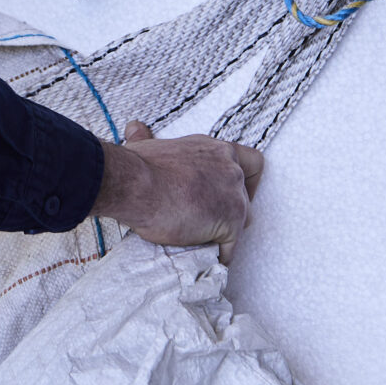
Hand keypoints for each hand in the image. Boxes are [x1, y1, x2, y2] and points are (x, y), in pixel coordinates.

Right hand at [93, 120, 260, 256]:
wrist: (137, 185)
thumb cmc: (139, 166)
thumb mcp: (147, 145)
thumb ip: (147, 138)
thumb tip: (134, 127)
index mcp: (215, 149)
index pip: (250, 162)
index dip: (245, 181)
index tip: (229, 192)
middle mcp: (231, 168)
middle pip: (246, 196)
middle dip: (231, 210)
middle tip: (209, 221)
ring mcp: (235, 195)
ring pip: (242, 222)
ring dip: (225, 232)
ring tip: (204, 241)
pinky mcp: (231, 222)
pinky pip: (230, 246)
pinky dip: (219, 254)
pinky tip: (204, 257)